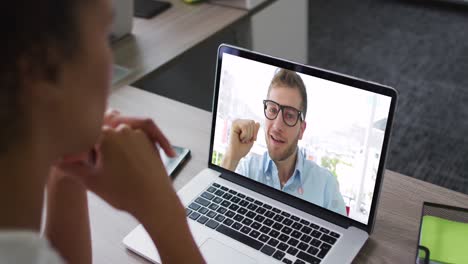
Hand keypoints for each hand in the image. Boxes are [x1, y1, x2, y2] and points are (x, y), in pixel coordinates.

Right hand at [55, 110, 179, 218]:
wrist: (155, 201)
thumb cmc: (124, 192)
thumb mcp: (91, 181)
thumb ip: (70, 168)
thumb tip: (55, 161)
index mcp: (105, 135)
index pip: (86, 138)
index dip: (85, 155)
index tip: (89, 167)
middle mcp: (123, 129)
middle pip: (103, 137)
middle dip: (100, 152)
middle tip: (105, 172)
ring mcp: (139, 134)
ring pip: (119, 139)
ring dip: (115, 152)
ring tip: (118, 173)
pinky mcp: (151, 141)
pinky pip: (133, 143)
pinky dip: (130, 153)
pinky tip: (131, 171)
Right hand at [226, 119, 259, 161]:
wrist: (236, 155)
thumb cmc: (243, 148)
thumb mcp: (252, 138)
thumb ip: (255, 130)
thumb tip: (257, 122)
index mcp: (243, 124)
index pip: (255, 123)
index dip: (255, 133)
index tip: (250, 140)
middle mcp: (239, 122)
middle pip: (252, 122)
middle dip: (251, 133)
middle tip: (245, 140)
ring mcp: (236, 122)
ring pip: (249, 124)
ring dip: (248, 135)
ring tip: (242, 139)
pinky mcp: (233, 125)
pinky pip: (245, 126)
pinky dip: (245, 134)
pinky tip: (239, 138)